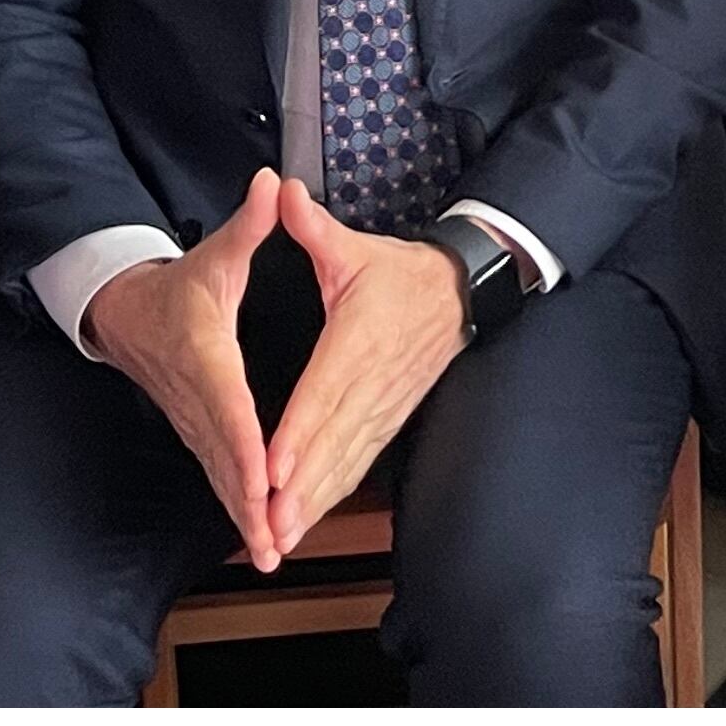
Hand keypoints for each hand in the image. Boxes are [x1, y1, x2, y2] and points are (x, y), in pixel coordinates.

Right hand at [84, 171, 284, 567]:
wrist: (128, 315)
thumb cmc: (179, 284)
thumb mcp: (214, 253)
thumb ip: (248, 225)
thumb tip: (270, 182)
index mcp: (206, 354)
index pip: (229, 405)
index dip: (246, 444)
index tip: (263, 477)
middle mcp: (199, 399)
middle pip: (225, 457)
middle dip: (248, 502)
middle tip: (272, 540)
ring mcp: (196, 424)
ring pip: (221, 476)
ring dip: (243, 517)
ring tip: (270, 553)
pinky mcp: (199, 437)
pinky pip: (220, 478)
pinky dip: (237, 510)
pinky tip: (260, 540)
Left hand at [263, 181, 470, 555]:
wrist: (458, 294)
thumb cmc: (400, 272)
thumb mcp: (355, 247)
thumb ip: (314, 227)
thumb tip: (281, 191)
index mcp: (359, 339)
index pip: (324, 392)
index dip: (299, 431)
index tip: (272, 464)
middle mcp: (372, 382)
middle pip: (333, 442)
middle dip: (300, 487)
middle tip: (268, 523)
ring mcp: (383, 408)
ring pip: (345, 461)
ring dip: (314, 500)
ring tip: (281, 534)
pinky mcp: (388, 421)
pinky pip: (358, 463)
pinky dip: (332, 493)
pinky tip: (308, 517)